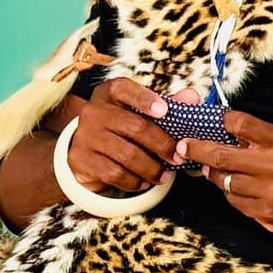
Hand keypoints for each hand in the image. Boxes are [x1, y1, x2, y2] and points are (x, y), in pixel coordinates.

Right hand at [65, 77, 174, 193]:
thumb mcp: (142, 111)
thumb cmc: (123, 126)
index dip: (144, 99)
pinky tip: (143, 182)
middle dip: (162, 145)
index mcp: (110, 93)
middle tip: (178, 157)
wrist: (88, 149)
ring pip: (126, 155)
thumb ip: (169, 104)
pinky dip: (134, 181)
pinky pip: (114, 173)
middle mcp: (94, 111)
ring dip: (151, 168)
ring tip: (164, 175)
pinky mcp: (81, 159)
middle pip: (134, 127)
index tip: (164, 110)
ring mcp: (85, 135)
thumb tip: (191, 98)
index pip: (124, 89)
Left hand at [182, 111, 272, 239]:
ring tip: (217, 171)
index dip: (221, 121)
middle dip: (196, 150)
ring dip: (218, 177)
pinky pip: (239, 207)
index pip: (239, 125)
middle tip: (184, 147)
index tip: (210, 122)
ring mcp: (271, 197)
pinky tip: (241, 191)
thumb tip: (229, 132)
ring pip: (226, 186)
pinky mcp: (270, 219)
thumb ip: (266, 138)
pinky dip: (236, 197)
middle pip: (221, 157)